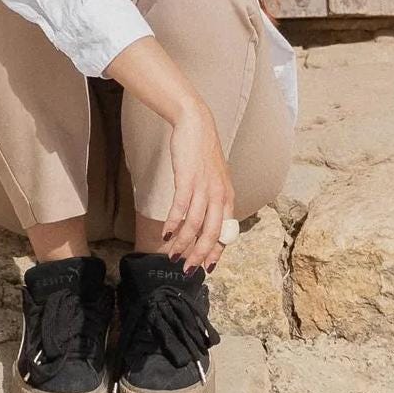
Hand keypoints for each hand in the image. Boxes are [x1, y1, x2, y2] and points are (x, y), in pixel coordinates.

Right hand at [163, 98, 235, 273]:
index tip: (207, 267)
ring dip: (182, 243)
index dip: (216, 252)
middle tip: (188, 269)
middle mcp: (219, 194)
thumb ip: (215, 199)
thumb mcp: (216, 178)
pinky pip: (180, 207)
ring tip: (172, 254)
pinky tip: (166, 232)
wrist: (196, 124)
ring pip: (194, 224)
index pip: (226, 232)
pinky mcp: (188, 179)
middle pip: (211, 233)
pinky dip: (173, 223)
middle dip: (199, 255)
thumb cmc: (203, 152)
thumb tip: (207, 222)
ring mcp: (203, 187)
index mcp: (227, 196)